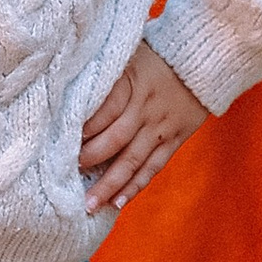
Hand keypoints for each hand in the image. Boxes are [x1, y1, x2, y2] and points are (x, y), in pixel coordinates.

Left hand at [78, 41, 208, 214]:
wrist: (203, 60)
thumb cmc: (156, 55)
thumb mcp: (127, 54)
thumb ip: (103, 73)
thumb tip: (68, 91)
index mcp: (131, 83)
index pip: (102, 111)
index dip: (81, 129)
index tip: (58, 143)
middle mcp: (146, 108)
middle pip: (115, 139)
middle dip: (89, 159)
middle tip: (66, 175)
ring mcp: (161, 127)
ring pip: (132, 160)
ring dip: (109, 185)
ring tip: (88, 206)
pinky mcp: (175, 140)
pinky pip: (153, 167)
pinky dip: (136, 186)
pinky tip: (118, 203)